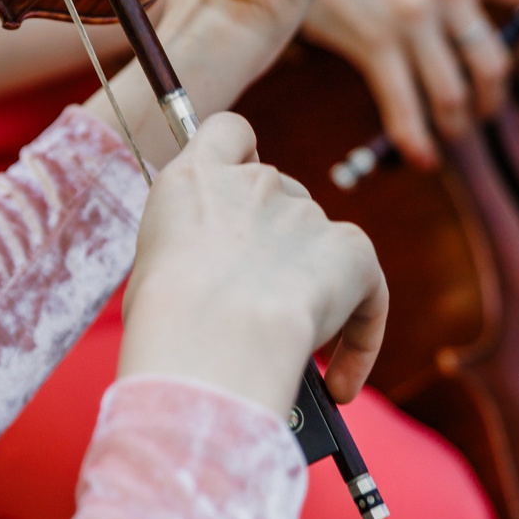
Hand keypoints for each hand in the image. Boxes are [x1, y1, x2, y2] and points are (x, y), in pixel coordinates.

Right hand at [119, 114, 386, 410]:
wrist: (212, 333)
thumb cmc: (164, 321)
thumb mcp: (151, 275)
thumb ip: (189, 257)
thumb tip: (209, 288)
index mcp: (193, 181)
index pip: (228, 135)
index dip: (241, 158)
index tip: (242, 188)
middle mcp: (254, 183)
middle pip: (280, 199)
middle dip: (277, 246)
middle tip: (261, 308)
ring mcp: (304, 212)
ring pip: (321, 248)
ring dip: (315, 291)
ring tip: (297, 357)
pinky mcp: (351, 249)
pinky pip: (366, 290)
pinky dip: (360, 335)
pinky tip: (340, 383)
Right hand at [303, 0, 518, 169]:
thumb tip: (488, 39)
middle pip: (495, 65)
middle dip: (491, 101)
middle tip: (482, 111)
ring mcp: (410, 16)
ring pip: (454, 95)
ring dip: (456, 125)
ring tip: (452, 131)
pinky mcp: (374, 43)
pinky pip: (405, 109)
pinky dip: (416, 142)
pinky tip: (421, 155)